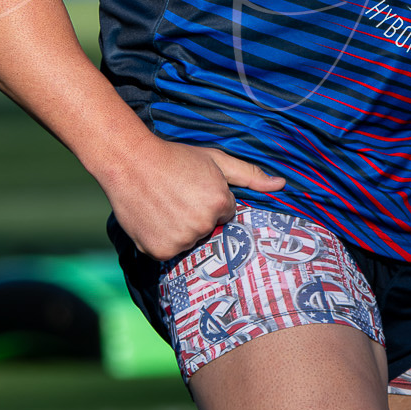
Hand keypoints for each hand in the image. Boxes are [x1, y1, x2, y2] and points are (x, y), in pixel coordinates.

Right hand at [104, 137, 284, 259]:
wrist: (129, 161)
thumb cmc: (174, 157)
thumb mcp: (215, 159)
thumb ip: (250, 175)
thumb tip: (281, 185)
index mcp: (219, 203)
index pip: (225, 212)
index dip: (210, 199)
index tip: (193, 188)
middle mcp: (203, 225)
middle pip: (209, 229)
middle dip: (197, 215)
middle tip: (176, 196)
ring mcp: (181, 240)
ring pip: (189, 242)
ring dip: (180, 230)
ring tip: (164, 206)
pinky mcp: (160, 251)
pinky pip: (169, 252)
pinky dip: (163, 240)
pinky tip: (154, 219)